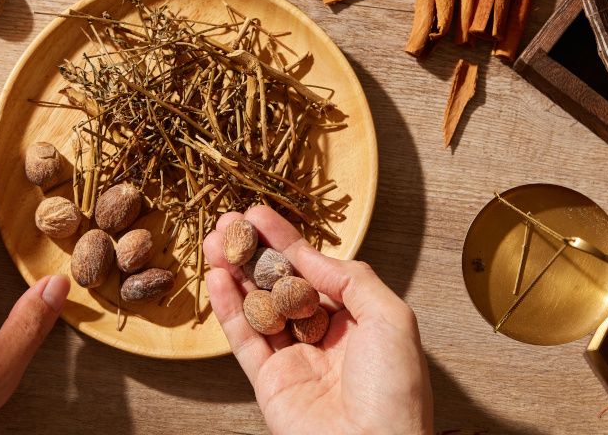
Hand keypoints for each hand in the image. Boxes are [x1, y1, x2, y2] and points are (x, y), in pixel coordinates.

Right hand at [203, 206, 433, 434]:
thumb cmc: (396, 393)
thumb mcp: (392, 319)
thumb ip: (352, 279)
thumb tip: (312, 256)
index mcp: (357, 320)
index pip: (313, 270)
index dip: (285, 241)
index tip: (259, 215)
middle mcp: (323, 337)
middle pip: (279, 284)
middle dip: (253, 252)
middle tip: (227, 223)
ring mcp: (294, 359)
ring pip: (257, 306)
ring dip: (234, 273)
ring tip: (212, 243)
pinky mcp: (269, 383)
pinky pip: (245, 339)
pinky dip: (228, 308)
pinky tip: (217, 279)